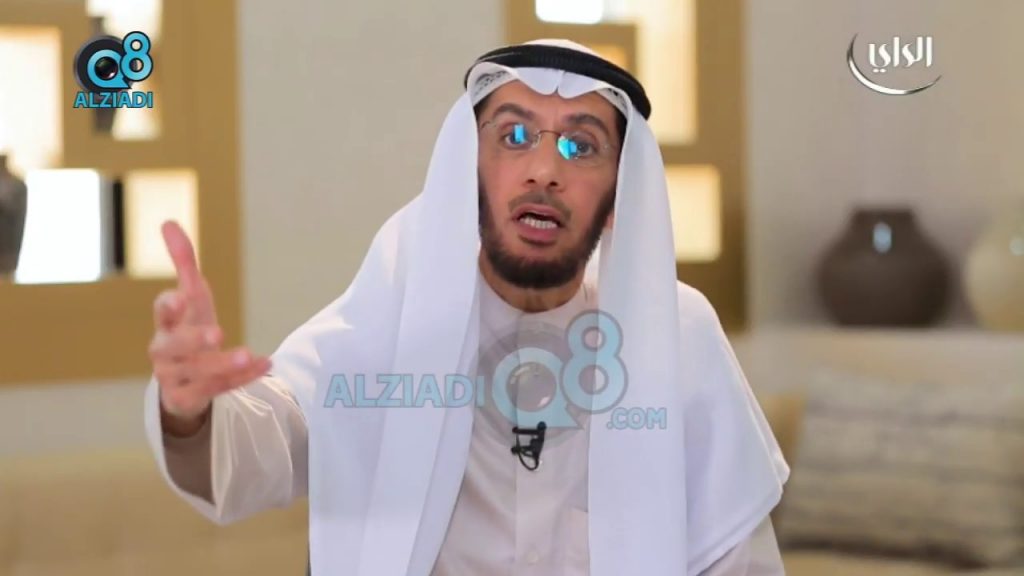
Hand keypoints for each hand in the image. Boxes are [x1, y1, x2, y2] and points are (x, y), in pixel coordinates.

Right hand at [148, 221, 270, 435]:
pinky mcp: (189, 399)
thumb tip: (168, 222)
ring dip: (223, 364)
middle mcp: (164, 351)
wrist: (183, 381)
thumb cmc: (188, 330)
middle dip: (192, 340)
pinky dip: (241, 379)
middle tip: (218, 332)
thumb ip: (183, 262)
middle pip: (171, 347)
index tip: (180, 298)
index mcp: (165, 323)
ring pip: (196, 373)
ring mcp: (174, 378)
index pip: (162, 313)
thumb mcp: (190, 297)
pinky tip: (265, 364)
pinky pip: (216, 391)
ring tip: (250, 353)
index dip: (169, 306)